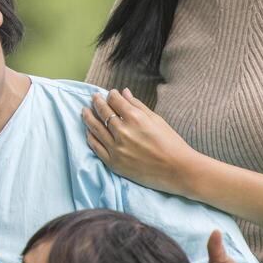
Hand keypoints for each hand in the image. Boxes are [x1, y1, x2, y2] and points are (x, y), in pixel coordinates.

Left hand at [83, 89, 198, 196]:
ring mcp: (116, 148)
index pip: (115, 101)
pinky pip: (96, 147)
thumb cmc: (171, 143)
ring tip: (84, 111)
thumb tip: (124, 92)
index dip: (111, 95)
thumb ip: (137, 105)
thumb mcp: (156, 120)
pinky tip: (89, 131)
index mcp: (135, 118)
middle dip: (97, 102)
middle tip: (94, 98)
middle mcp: (123, 132)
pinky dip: (90, 137)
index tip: (110, 93)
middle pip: (103, 112)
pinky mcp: (114, 163)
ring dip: (88, 117)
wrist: (178, 170)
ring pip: (95, 128)